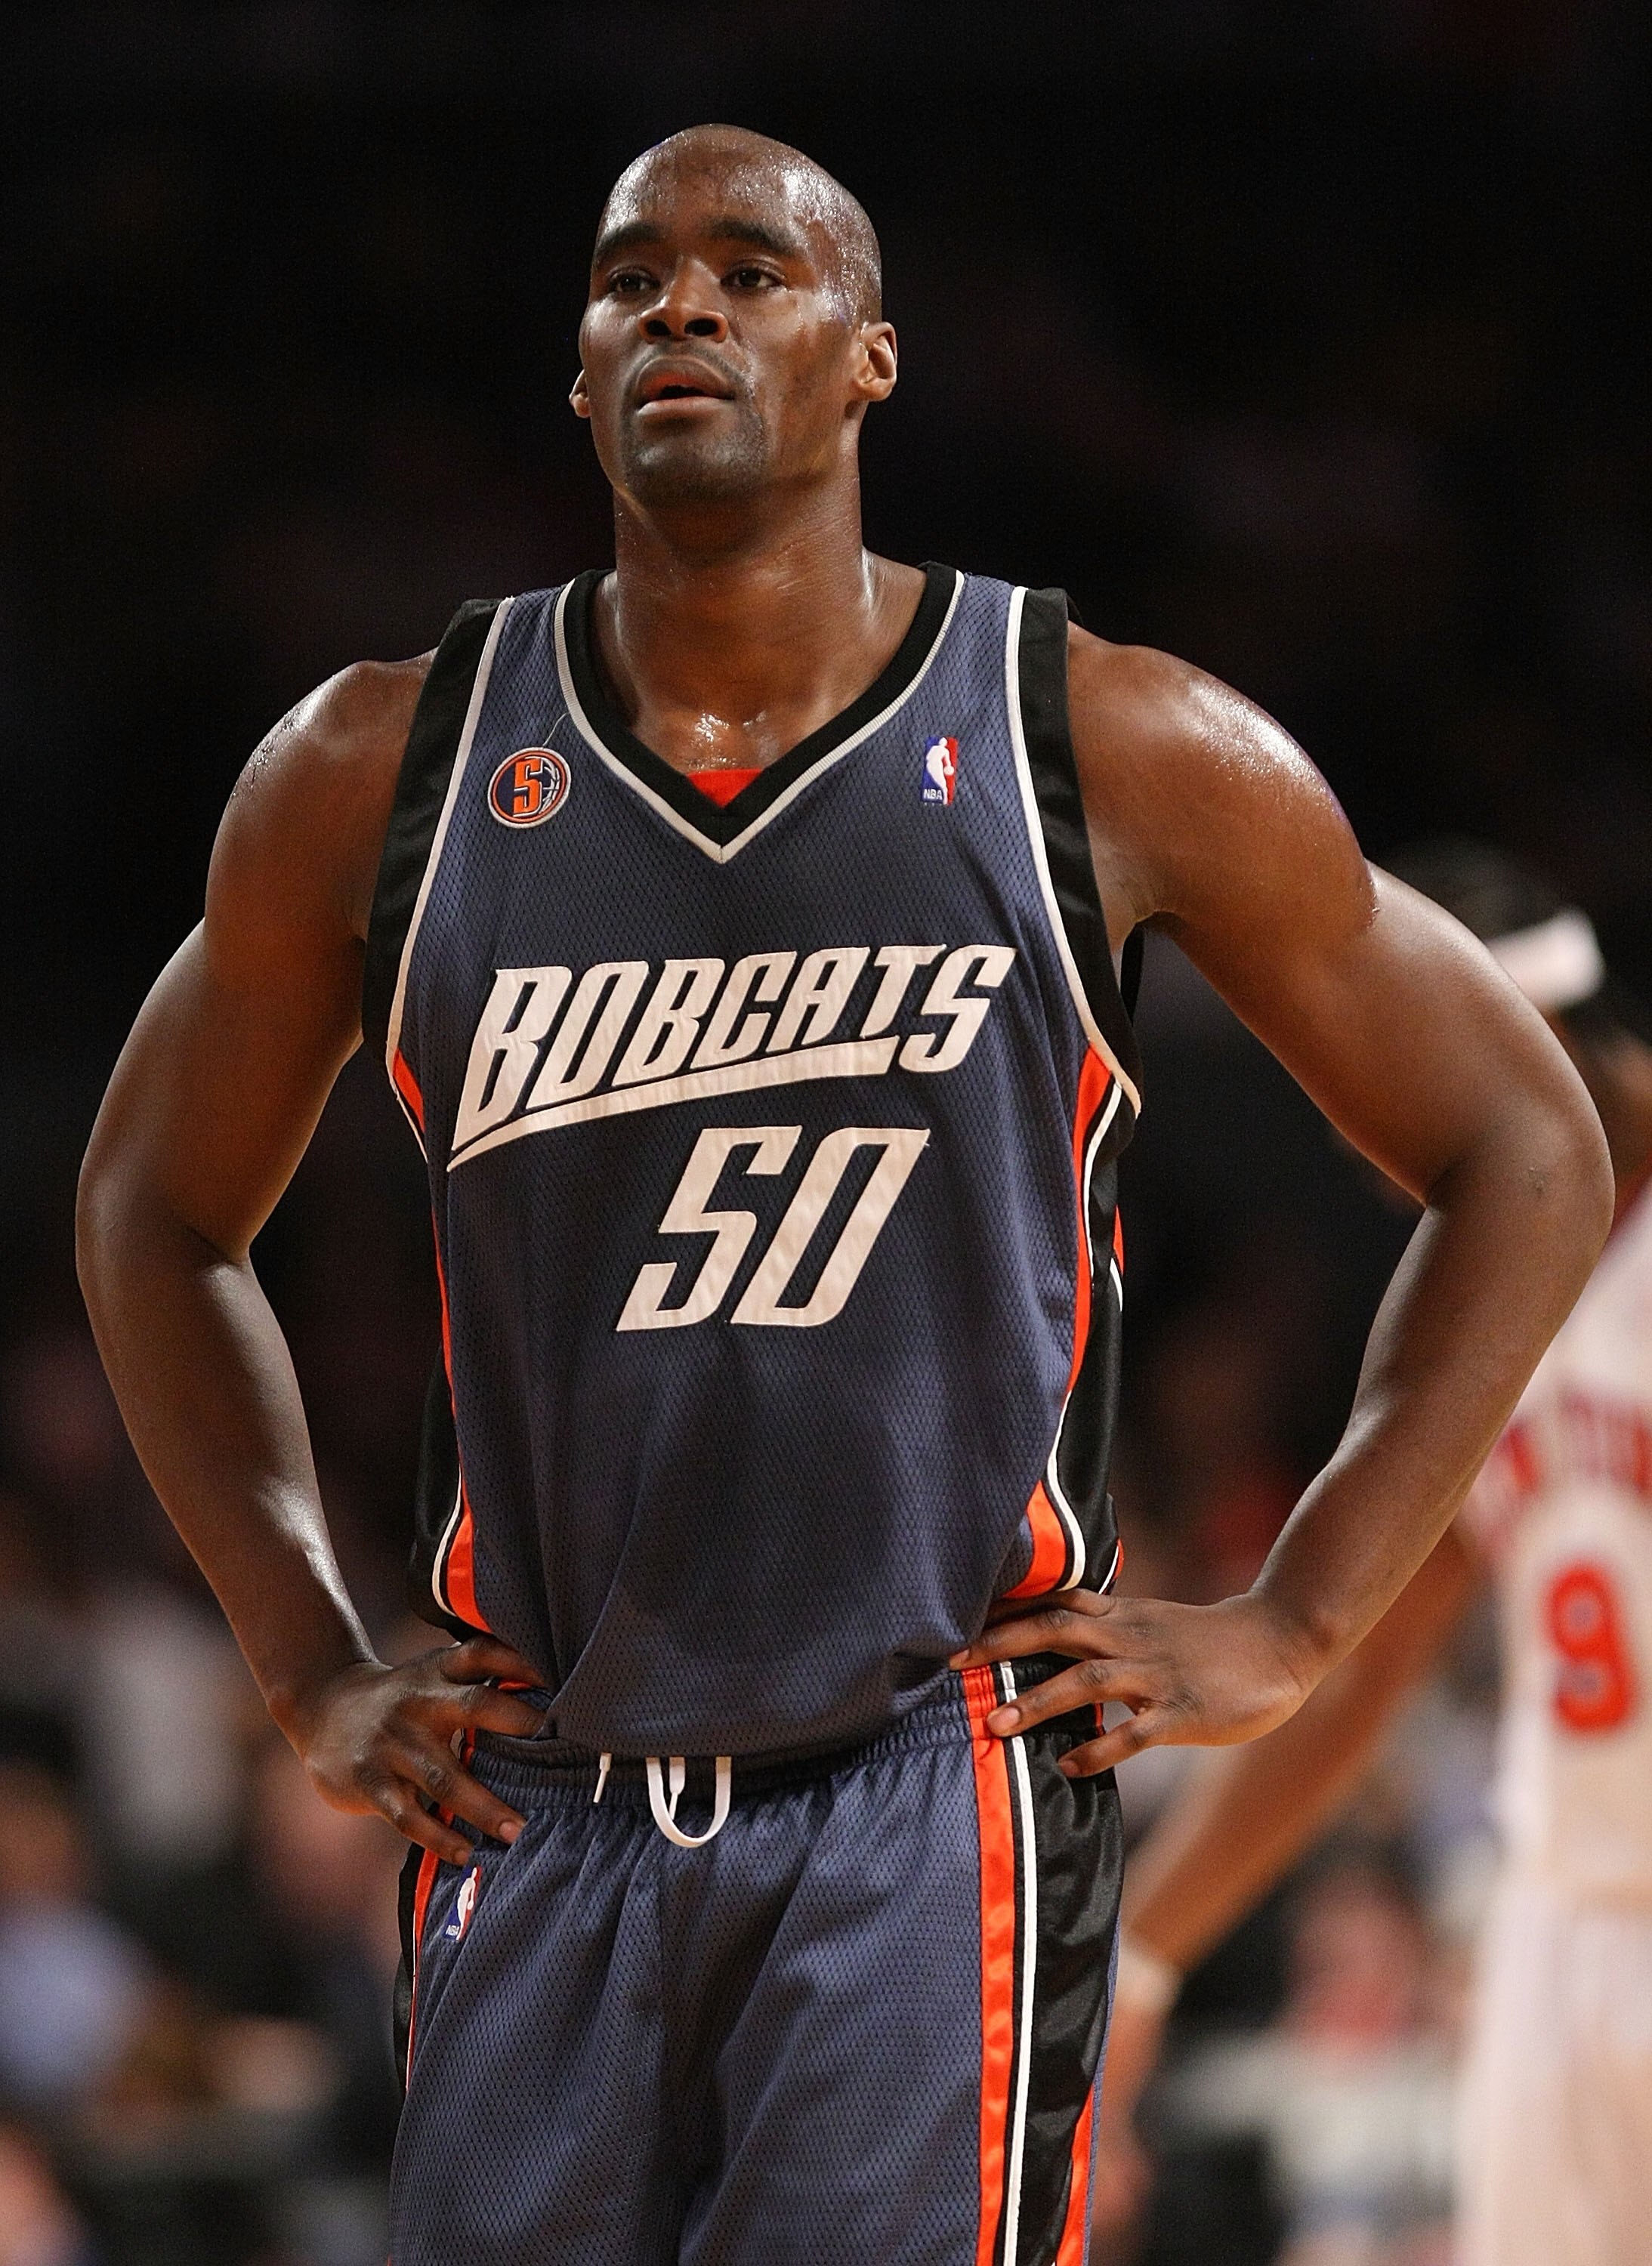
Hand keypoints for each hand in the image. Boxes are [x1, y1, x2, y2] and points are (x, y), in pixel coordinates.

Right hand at [284, 1637, 546, 1861]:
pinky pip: (408, 1816)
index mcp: (439, 1670)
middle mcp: (420, 1701)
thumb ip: (478, 1684)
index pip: (485, 1654)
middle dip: (519, 1726)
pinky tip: (465, 1854)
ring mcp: (393, 1742)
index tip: (564, 1682)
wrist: (323, 1707)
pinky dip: (439, 1838)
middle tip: (561, 1754)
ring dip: (485, 1808)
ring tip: (518, 1833)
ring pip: (446, 1777)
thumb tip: (550, 1708)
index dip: (523, 1663)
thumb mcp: (433, 1675)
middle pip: (477, 1706)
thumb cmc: (403, 1697)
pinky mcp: (370, 1781)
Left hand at [950, 1589, 1314, 1775]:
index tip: (957, 1621)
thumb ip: (1105, 1628)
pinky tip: (1068, 1765)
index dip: (1006, 1612)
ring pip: (1085, 1680)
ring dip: (1037, 1701)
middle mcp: (1130, 1639)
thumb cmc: (1208, 1640)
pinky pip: (1134, 1733)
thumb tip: (1052, 1639)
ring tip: (994, 1724)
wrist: (1279, 1641)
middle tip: (952, 1662)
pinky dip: (1098, 1748)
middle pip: (1055, 1630)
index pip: (1054, 1604)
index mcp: (1121, 1617)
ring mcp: (1155, 1675)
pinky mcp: (1182, 1712)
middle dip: (1002, 1645)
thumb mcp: (1150, 1622)